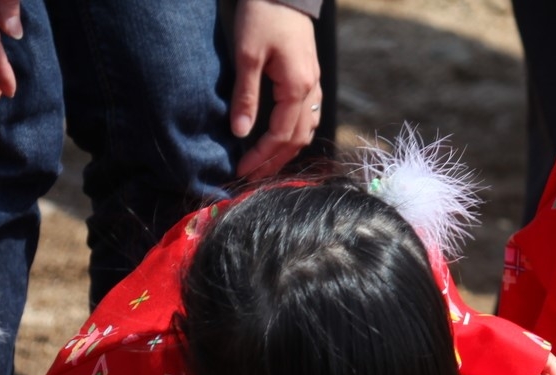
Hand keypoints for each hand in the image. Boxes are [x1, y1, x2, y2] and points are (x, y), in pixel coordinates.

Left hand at [232, 0, 320, 179]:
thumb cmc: (262, 17)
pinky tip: (279, 138)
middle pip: (298, 139)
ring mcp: (314, 84)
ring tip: (265, 163)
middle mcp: (311, 91)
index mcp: (297, 88)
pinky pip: (307, 116)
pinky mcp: (310, 77)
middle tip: (252, 176)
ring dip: (287, 150)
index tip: (241, 169)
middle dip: (275, 161)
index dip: (262, 156)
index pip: (281, 135)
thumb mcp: (247, 56)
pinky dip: (293, 133)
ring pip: (306, 129)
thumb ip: (245, 96)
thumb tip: (241, 132)